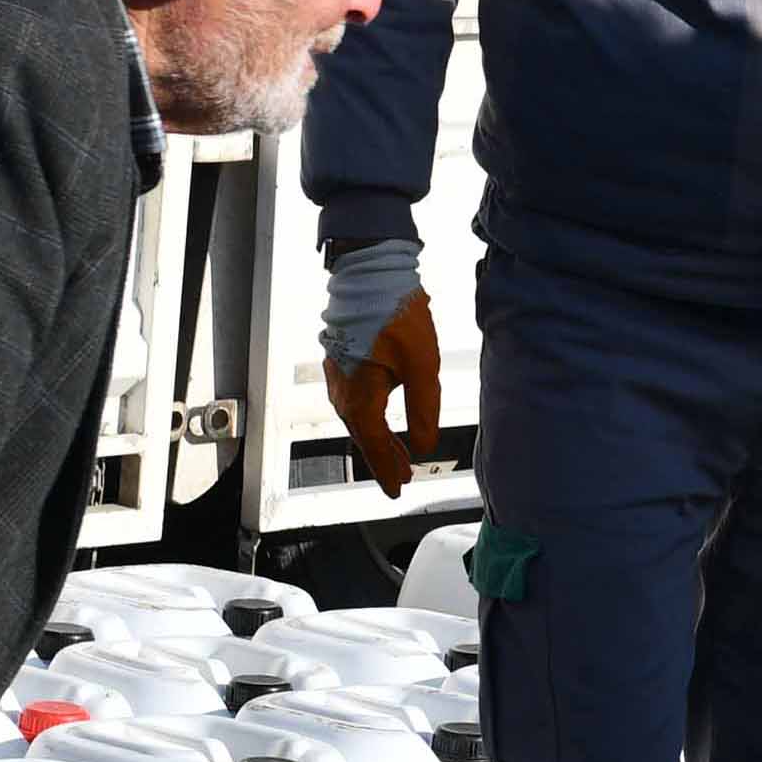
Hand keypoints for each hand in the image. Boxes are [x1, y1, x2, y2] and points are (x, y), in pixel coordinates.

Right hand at [329, 289, 442, 498]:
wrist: (369, 272)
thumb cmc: (396, 312)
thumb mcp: (421, 364)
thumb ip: (423, 408)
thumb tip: (423, 445)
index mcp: (361, 398)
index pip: (375, 446)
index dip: (388, 470)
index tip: (400, 490)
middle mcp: (342, 393)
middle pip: (364, 437)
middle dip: (383, 461)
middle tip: (402, 480)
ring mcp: (337, 378)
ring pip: (357, 421)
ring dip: (377, 441)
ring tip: (398, 457)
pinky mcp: (340, 363)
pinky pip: (353, 403)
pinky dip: (368, 420)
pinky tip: (380, 421)